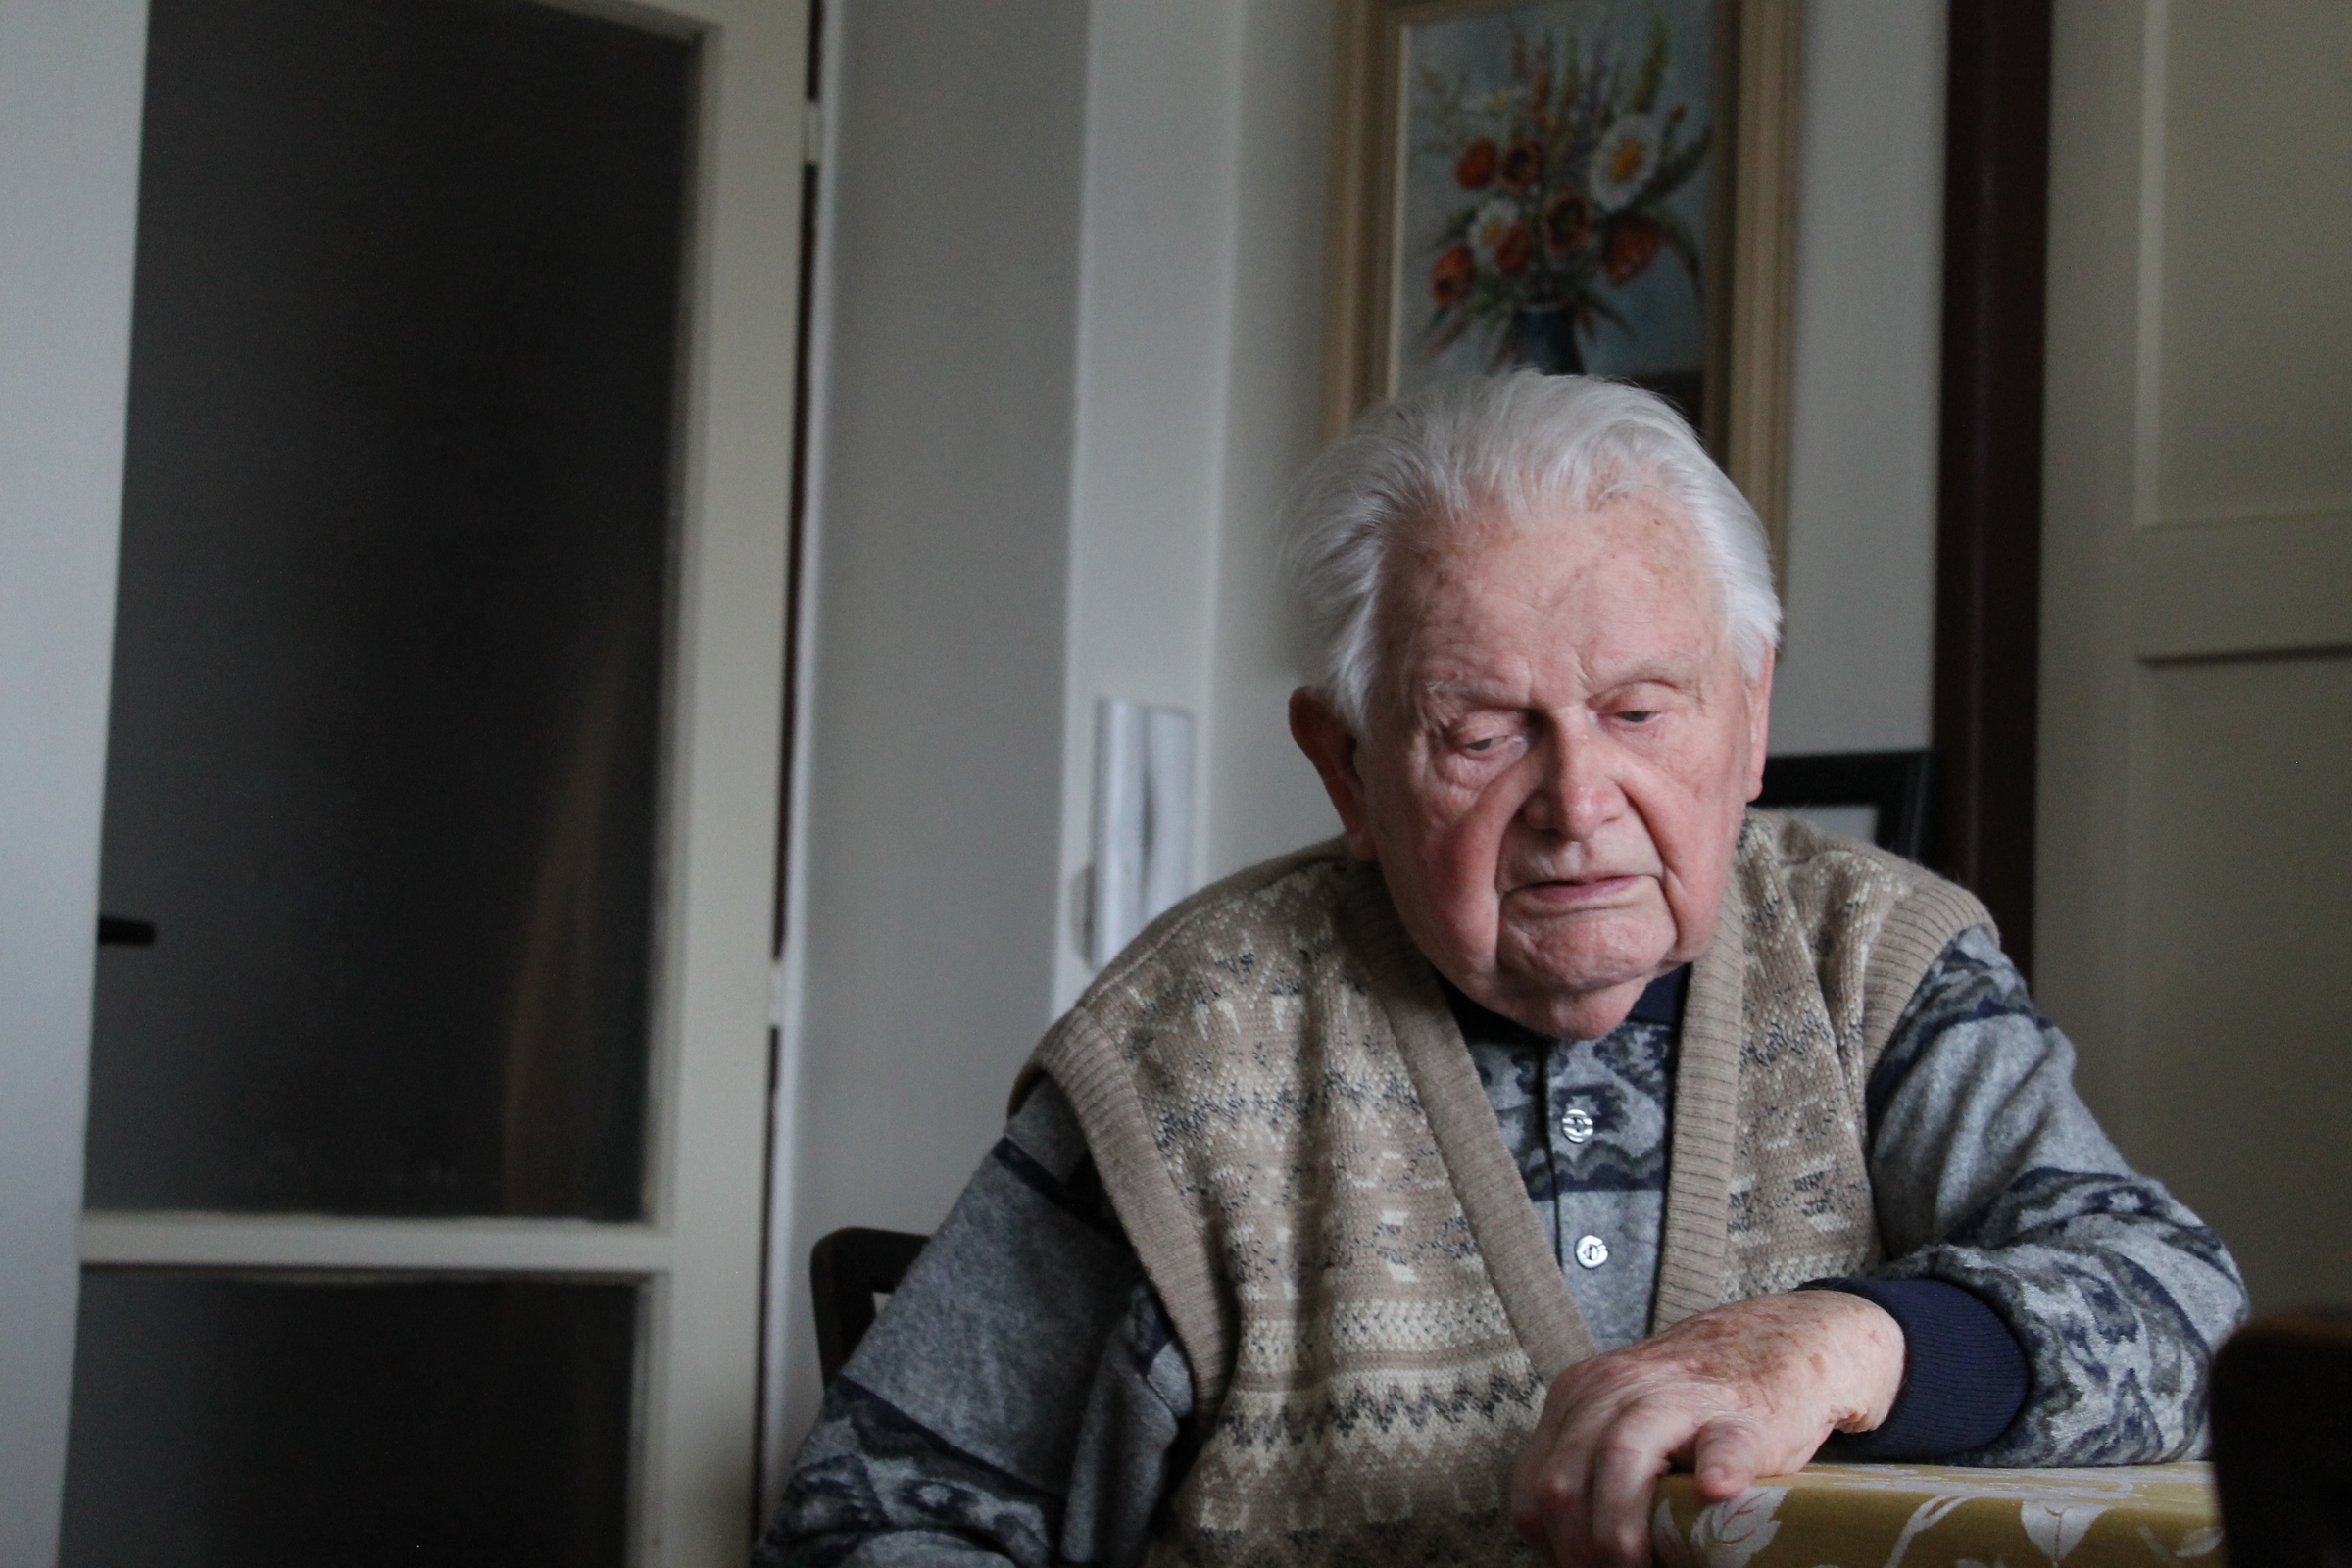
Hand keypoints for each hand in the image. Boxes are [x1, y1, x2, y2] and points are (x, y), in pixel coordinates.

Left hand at [1509, 1289, 1904, 1566]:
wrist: (1779, 1342)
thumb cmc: (1695, 1404)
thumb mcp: (1622, 1420)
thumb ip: (1590, 1468)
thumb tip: (1567, 1550)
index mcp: (1579, 1396)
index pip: (1534, 1483)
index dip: (1550, 1541)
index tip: (1577, 1566)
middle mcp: (1616, 1391)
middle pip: (1565, 1480)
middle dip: (1579, 1547)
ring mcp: (1680, 1399)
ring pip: (1622, 1457)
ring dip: (1621, 1532)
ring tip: (1643, 1567)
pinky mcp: (1745, 1417)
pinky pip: (1723, 1445)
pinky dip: (1717, 1470)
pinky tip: (1715, 1492)